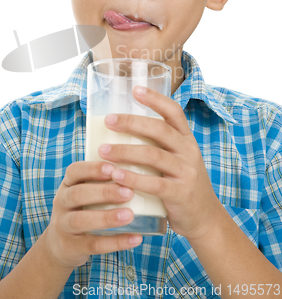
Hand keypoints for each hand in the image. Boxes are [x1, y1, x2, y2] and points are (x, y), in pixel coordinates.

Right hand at [45, 160, 142, 270]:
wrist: (61, 244)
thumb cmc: (84, 209)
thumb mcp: (86, 192)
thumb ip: (104, 181)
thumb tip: (142, 168)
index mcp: (67, 184)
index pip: (74, 171)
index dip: (92, 169)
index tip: (113, 168)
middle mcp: (61, 202)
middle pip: (77, 194)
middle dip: (104, 192)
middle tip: (129, 192)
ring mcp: (63, 225)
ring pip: (81, 220)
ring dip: (107, 217)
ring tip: (130, 215)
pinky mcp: (71, 246)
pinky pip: (93, 245)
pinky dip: (115, 242)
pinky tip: (135, 238)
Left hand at [98, 85, 221, 241]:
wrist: (205, 218)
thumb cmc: (181, 184)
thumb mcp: (178, 160)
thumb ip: (158, 146)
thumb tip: (121, 131)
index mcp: (186, 139)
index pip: (174, 111)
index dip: (155, 99)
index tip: (135, 89)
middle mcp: (188, 151)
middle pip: (159, 129)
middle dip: (131, 122)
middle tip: (108, 121)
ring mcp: (186, 172)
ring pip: (153, 154)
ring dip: (124, 151)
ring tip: (102, 151)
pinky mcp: (180, 193)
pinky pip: (154, 184)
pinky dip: (132, 178)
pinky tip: (115, 175)